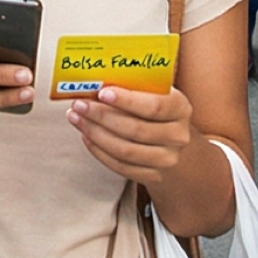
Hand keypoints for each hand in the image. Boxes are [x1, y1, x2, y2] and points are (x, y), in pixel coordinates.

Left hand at [69, 82, 196, 185]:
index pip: (154, 106)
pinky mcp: (154, 175)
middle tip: (79, 105)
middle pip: (136, 129)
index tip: (102, 93)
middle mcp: (178, 135)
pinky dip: (99, 151)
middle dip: (102, 116)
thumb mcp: (153, 92)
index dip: (127, 101)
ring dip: (96, 134)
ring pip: (125, 151)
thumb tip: (95, 82)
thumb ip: (133, 86)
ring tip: (77, 119)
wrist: (172, 141)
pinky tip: (86, 136)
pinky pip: (121, 167)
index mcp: (180, 108)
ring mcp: (167, 159)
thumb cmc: (155, 108)